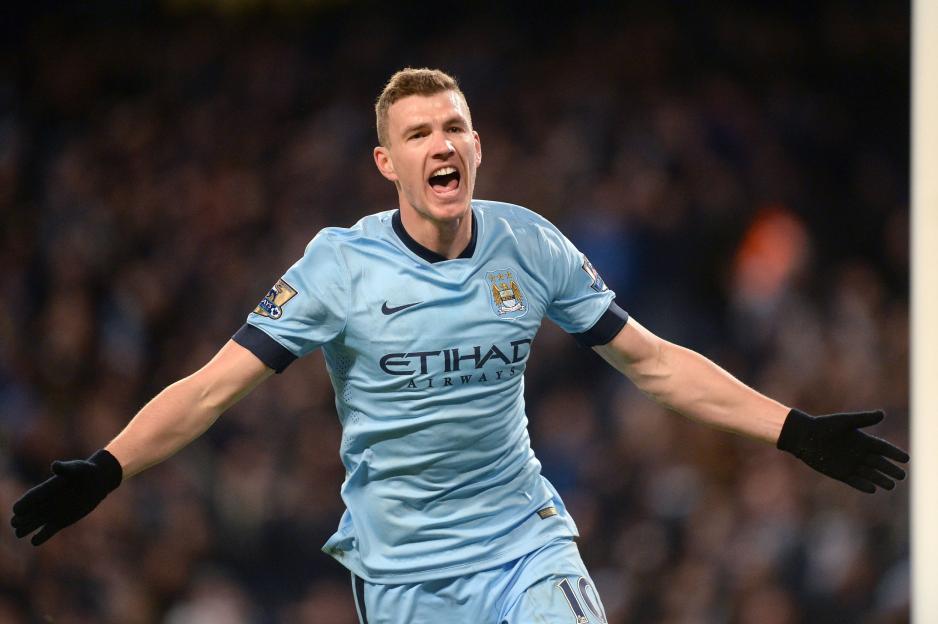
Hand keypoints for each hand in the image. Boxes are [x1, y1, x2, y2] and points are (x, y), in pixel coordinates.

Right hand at [11, 449, 122, 544]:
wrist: (97, 482)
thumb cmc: (86, 471)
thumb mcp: (77, 468)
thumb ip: (65, 469)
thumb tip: (54, 465)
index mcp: (46, 489)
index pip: (30, 498)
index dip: (22, 504)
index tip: (17, 509)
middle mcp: (45, 502)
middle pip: (27, 513)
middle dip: (20, 519)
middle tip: (16, 523)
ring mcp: (51, 513)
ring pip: (32, 524)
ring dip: (25, 529)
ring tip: (19, 533)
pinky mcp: (60, 522)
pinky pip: (46, 532)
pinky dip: (40, 537)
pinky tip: (34, 541)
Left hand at [777, 409, 908, 492]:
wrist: (804, 437)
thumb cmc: (823, 426)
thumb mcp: (845, 422)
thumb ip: (863, 419)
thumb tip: (882, 414)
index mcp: (862, 440)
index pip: (883, 448)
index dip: (894, 453)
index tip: (906, 459)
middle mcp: (859, 453)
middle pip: (879, 463)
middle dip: (891, 469)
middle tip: (902, 475)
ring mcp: (850, 464)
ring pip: (870, 474)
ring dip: (880, 479)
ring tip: (891, 485)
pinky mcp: (840, 473)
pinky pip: (855, 481)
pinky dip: (863, 485)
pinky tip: (873, 489)